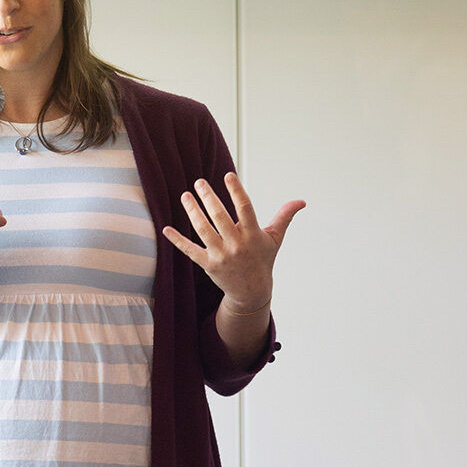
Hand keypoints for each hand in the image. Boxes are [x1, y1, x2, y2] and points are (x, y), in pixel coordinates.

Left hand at [162, 171, 304, 311]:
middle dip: (208, 197)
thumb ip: (285, 216)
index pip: (245, 208)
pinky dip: (177, 240)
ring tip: (185, 195)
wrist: (252, 292)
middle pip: (220, 217)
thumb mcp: (275, 238)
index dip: (236, 191)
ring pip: (203, 230)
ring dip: (192, 211)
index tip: (228, 175)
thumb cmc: (262, 259)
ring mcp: (221, 255)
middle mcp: (237, 245)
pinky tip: (165, 229)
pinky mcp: (208, 265)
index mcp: (253, 235)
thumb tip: (301, 201)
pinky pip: (190, 250)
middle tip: (199, 181)